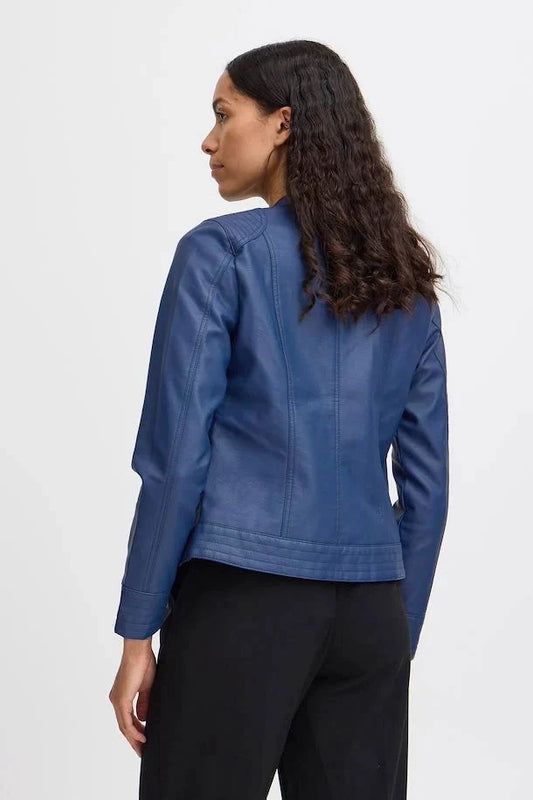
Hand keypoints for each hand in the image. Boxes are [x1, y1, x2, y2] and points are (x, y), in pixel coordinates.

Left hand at [109, 640, 155, 755]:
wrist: (138, 650)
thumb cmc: (143, 663)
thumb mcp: (146, 687)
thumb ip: (144, 703)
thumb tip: (143, 719)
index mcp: (121, 696)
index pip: (127, 719)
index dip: (135, 731)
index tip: (144, 741)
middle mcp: (116, 699)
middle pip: (124, 726)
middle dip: (133, 740)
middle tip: (142, 752)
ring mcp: (117, 700)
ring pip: (124, 726)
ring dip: (134, 739)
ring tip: (142, 750)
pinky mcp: (121, 699)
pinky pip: (126, 721)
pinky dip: (134, 731)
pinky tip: (142, 737)